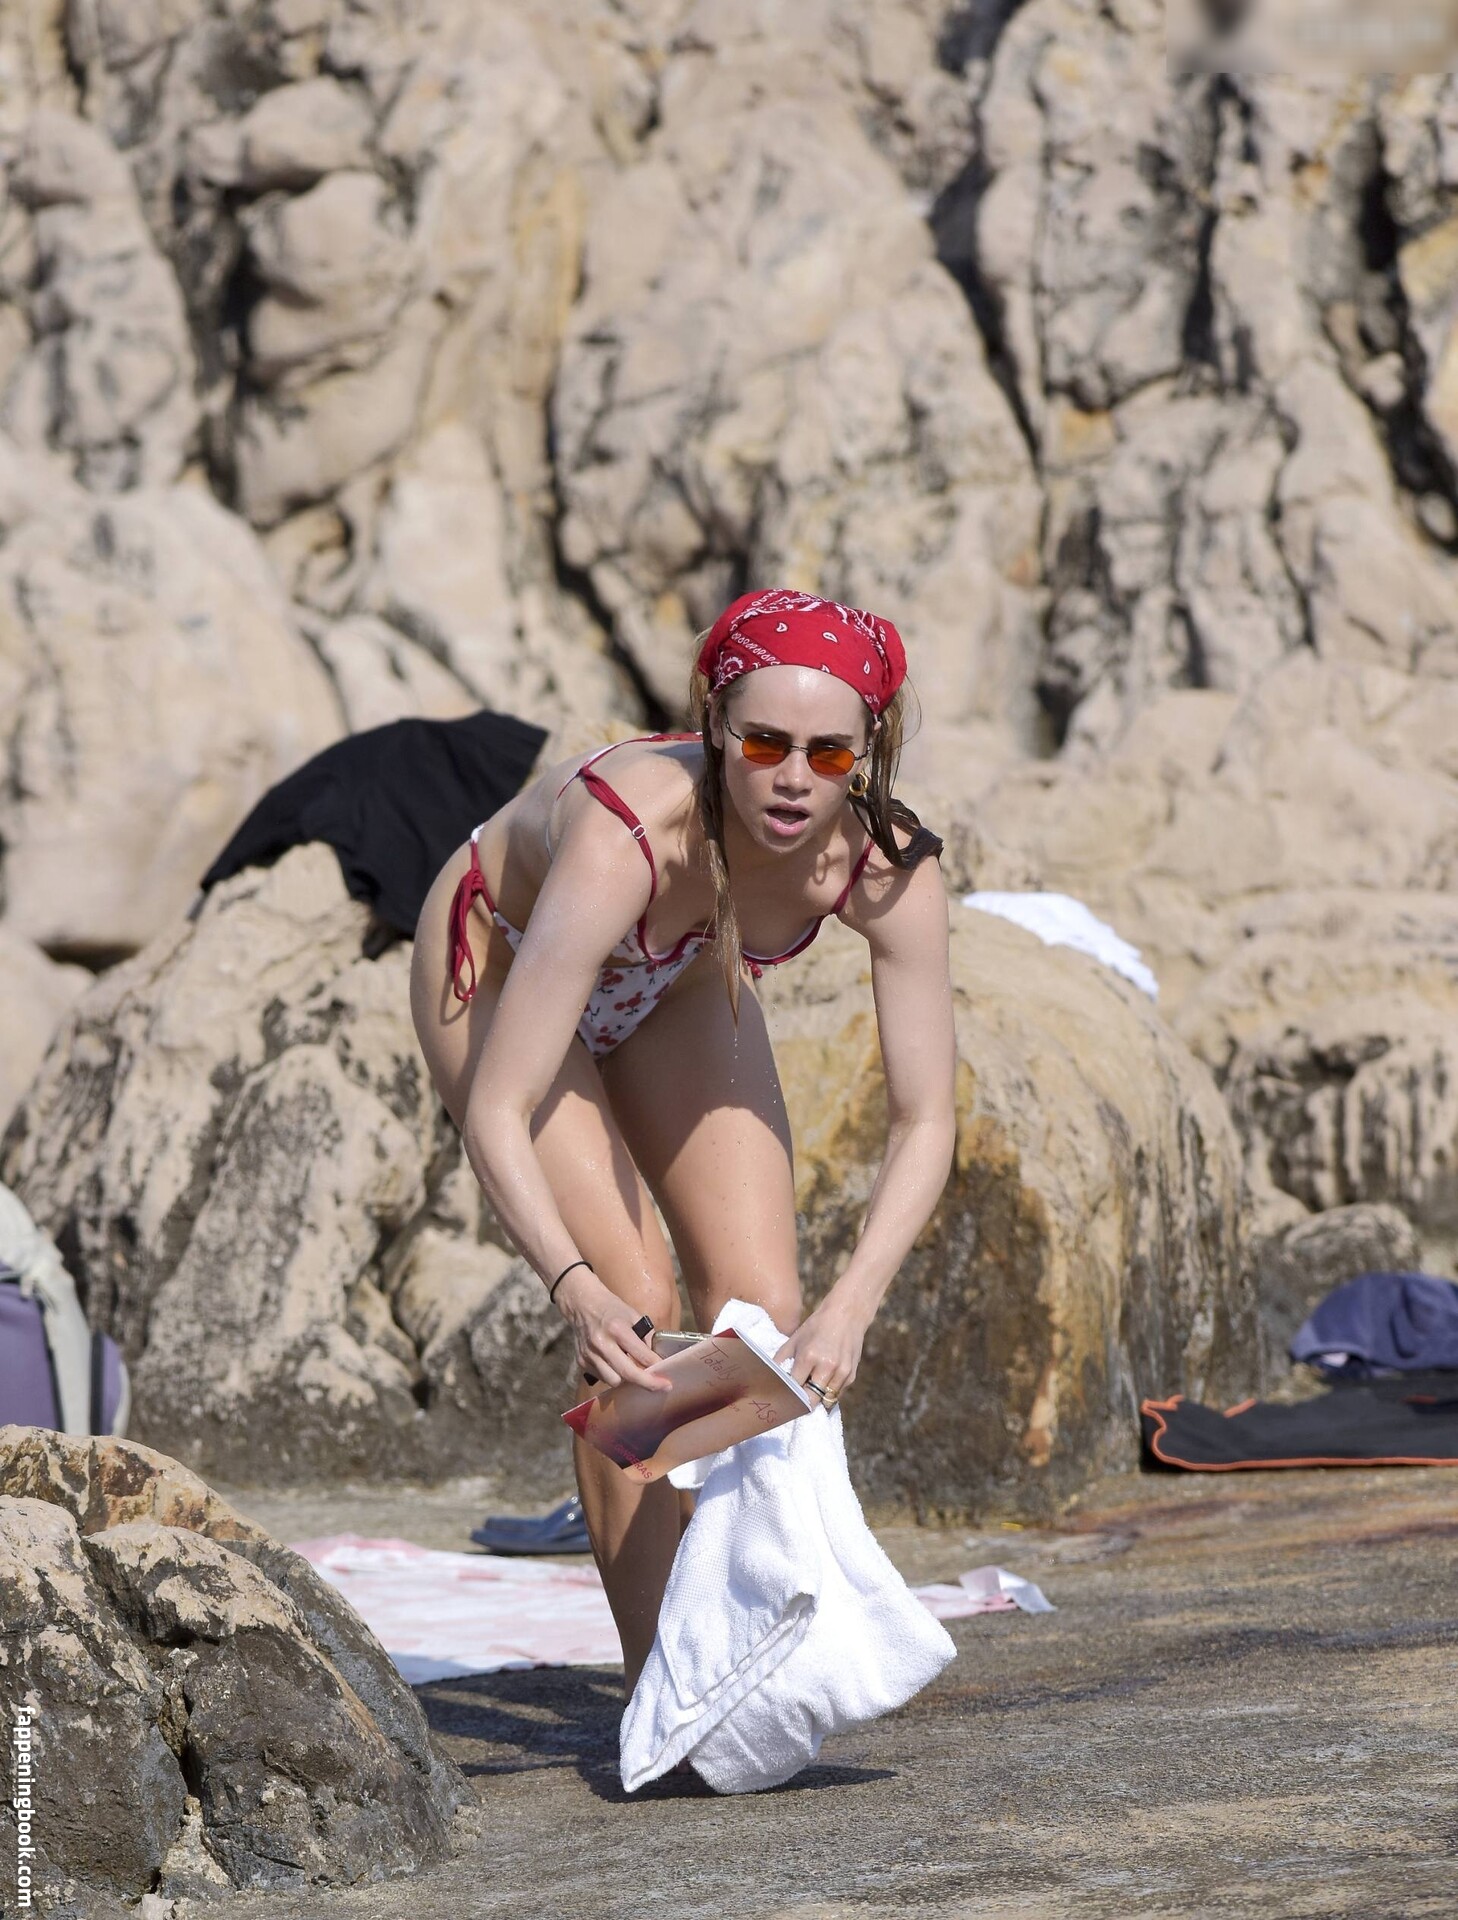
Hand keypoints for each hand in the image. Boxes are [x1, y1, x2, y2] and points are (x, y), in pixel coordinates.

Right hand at [556, 1266, 671, 1392]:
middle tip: (662, 1387)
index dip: (656, 1368)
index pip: (641, 1355)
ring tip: (635, 1372)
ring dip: (627, 1380)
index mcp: (618, 1329)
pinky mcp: (581, 1361)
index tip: (667, 1378)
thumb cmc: (612, 1309)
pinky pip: (602, 1377)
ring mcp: (590, 1354)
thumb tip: (655, 1360)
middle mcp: (602, 1343)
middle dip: (647, 1383)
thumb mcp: (633, 1315)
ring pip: (614, 1381)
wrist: (582, 1304)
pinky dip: (613, 1375)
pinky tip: (618, 1366)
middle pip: (627, 1373)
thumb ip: (645, 1337)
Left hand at [773, 1292, 866, 1408]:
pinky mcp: (851, 1375)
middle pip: (811, 1400)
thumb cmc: (816, 1326)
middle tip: (795, 1401)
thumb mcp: (795, 1339)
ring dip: (817, 1399)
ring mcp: (841, 1373)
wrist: (847, 1315)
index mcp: (808, 1357)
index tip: (781, 1398)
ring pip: (826, 1401)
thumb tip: (769, 1379)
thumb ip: (781, 1360)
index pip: (794, 1388)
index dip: (787, 1394)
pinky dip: (828, 1393)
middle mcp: (826, 1367)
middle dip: (802, 1402)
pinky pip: (837, 1394)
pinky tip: (823, 1382)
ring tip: (810, 1390)